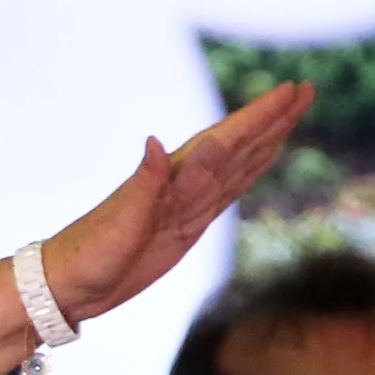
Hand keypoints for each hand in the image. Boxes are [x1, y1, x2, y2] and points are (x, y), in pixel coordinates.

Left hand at [39, 82, 309, 324]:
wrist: (68, 285)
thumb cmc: (88, 254)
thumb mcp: (118, 222)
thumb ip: (143, 185)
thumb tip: (155, 142)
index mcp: (170, 179)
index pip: (224, 141)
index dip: (258, 117)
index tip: (290, 90)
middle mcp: (181, 186)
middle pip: (238, 145)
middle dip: (272, 119)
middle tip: (305, 89)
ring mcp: (186, 205)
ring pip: (238, 165)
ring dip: (266, 140)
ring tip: (292, 117)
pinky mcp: (186, 227)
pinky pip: (227, 193)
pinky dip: (249, 173)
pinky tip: (260, 161)